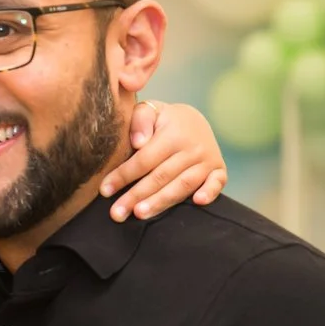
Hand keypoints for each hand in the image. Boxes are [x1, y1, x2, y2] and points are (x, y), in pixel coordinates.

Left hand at [100, 100, 228, 221]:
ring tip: (140, 214)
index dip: (124, 175)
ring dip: (161, 201)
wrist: (194, 121)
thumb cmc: (162, 121)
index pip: (144, 159)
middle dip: (136, 196)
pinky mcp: (219, 170)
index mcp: (173, 133)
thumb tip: (138, 142)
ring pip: (183, 185)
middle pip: (161, 176)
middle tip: (117, 213)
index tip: (105, 191)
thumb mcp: (149, 111)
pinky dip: (210, 192)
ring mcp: (208, 160)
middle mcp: (193, 147)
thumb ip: (140, 119)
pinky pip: (217, 183)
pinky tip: (197, 202)